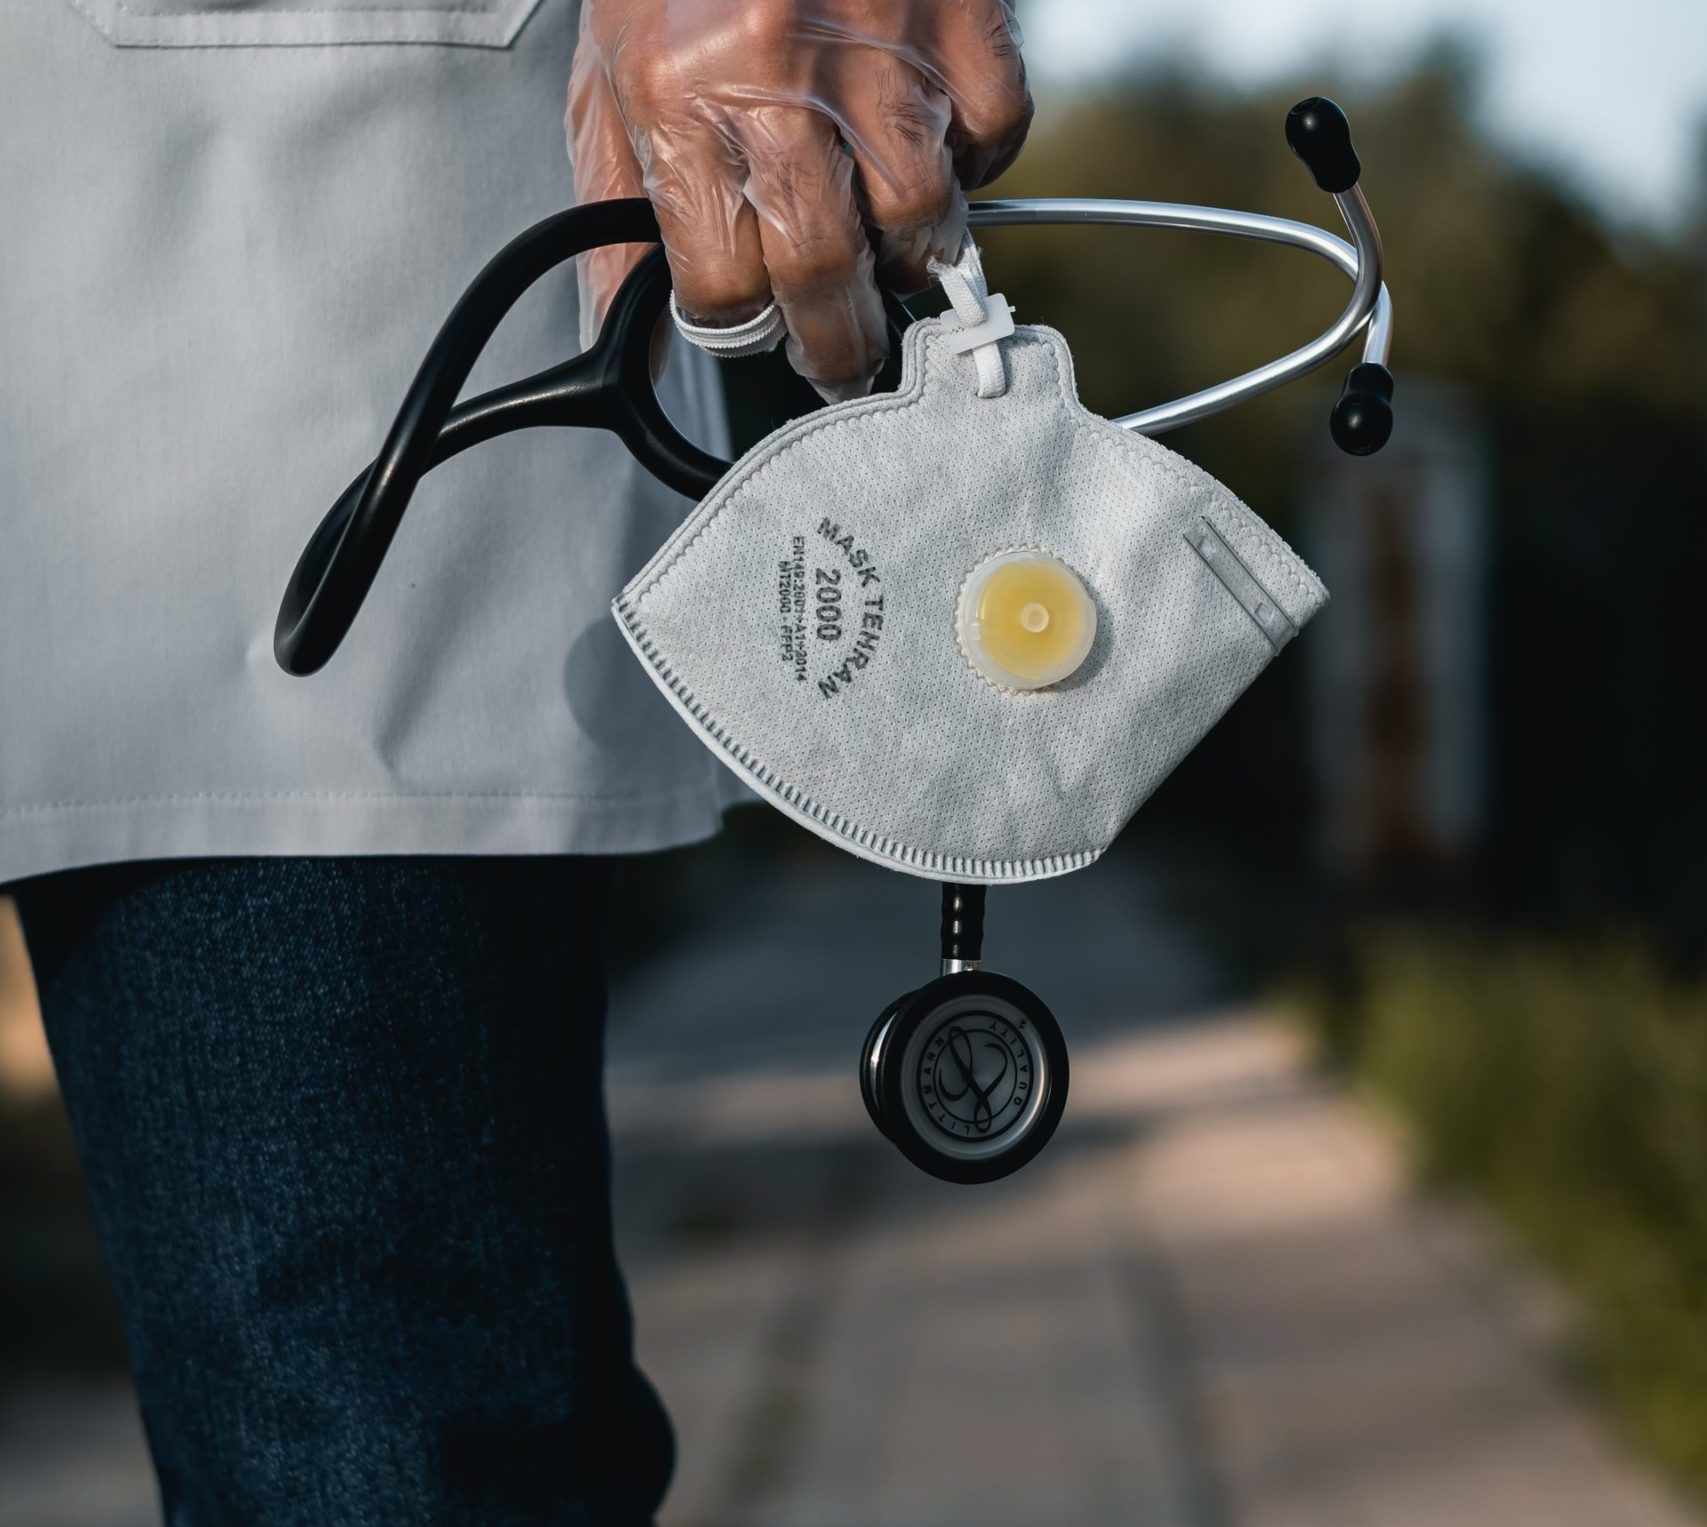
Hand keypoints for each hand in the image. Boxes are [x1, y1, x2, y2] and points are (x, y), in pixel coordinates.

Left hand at [568, 0, 1031, 400]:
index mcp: (680, 98)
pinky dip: (973, 164)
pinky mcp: (959, 12)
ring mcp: (882, 46)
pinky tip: (931, 149)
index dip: (738, 326)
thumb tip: (622, 338)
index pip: (723, 285)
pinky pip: (993, 136)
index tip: (753, 326)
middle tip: (839, 359)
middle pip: (827, 275)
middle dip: (836, 346)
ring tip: (887, 255)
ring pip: (921, 221)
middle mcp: (780, 78)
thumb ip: (615, 213)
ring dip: (908, 260)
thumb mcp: (607, 76)